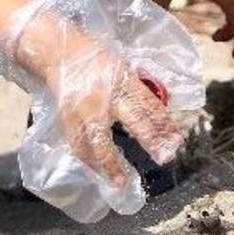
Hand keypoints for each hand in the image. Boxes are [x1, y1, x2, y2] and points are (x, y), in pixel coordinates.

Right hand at [14, 20, 183, 186]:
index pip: (147, 103)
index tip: (176, 139)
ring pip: (98, 141)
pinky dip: (88, 160)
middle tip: (164, 157)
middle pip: (131, 121)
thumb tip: (156, 110)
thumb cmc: (92, 56)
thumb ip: (135, 86)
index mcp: (120, 78)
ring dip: (111, 164)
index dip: (163, 122)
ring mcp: (83, 109)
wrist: (57, 51)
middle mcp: (103, 95)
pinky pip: (78, 144)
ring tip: (122, 182)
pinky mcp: (67, 118)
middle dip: (150, 140)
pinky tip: (98, 172)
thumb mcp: (120, 64)